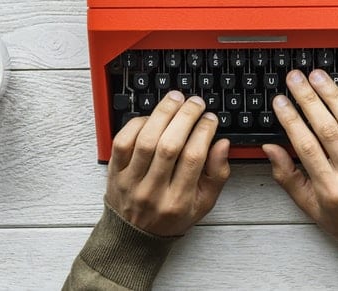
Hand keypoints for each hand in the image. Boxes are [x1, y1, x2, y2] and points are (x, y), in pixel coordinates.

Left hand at [106, 91, 230, 236]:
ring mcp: (131, 181)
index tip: (210, 118)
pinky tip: (151, 116)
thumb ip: (217, 174)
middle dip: (185, 117)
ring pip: (146, 140)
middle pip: (169, 146)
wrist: (134, 237)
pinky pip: (122, 141)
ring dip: (162, 114)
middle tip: (195, 103)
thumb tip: (222, 144)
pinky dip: (137, 123)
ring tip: (176, 99)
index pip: (193, 158)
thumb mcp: (203, 203)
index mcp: (178, 201)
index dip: (204, 132)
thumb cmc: (171, 216)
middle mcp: (153, 192)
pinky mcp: (115, 172)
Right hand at [263, 70, 337, 242]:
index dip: (291, 120)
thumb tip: (270, 148)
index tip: (280, 101)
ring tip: (319, 77)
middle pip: (328, 130)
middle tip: (296, 79)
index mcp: (329, 188)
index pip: (306, 147)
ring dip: (335, 96)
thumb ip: (287, 176)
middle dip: (309, 100)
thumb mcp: (308, 206)